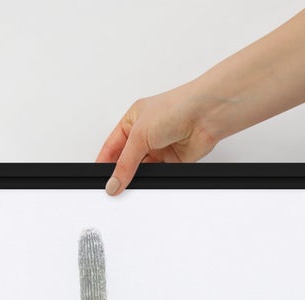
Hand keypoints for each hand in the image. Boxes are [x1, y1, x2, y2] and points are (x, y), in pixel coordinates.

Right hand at [97, 89, 220, 195]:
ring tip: (130, 185)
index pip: (111, 146)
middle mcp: (144, 134)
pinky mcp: (171, 161)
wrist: (204, 115)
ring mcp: (158, 148)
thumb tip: (114, 181)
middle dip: (120, 173)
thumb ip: (125, 162)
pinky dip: (152, 181)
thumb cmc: (175, 108)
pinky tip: (148, 182)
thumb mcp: (140, 134)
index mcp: (132, 121)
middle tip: (113, 187)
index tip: (100, 179)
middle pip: (125, 161)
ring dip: (136, 178)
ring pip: (141, 170)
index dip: (104, 162)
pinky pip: (157, 176)